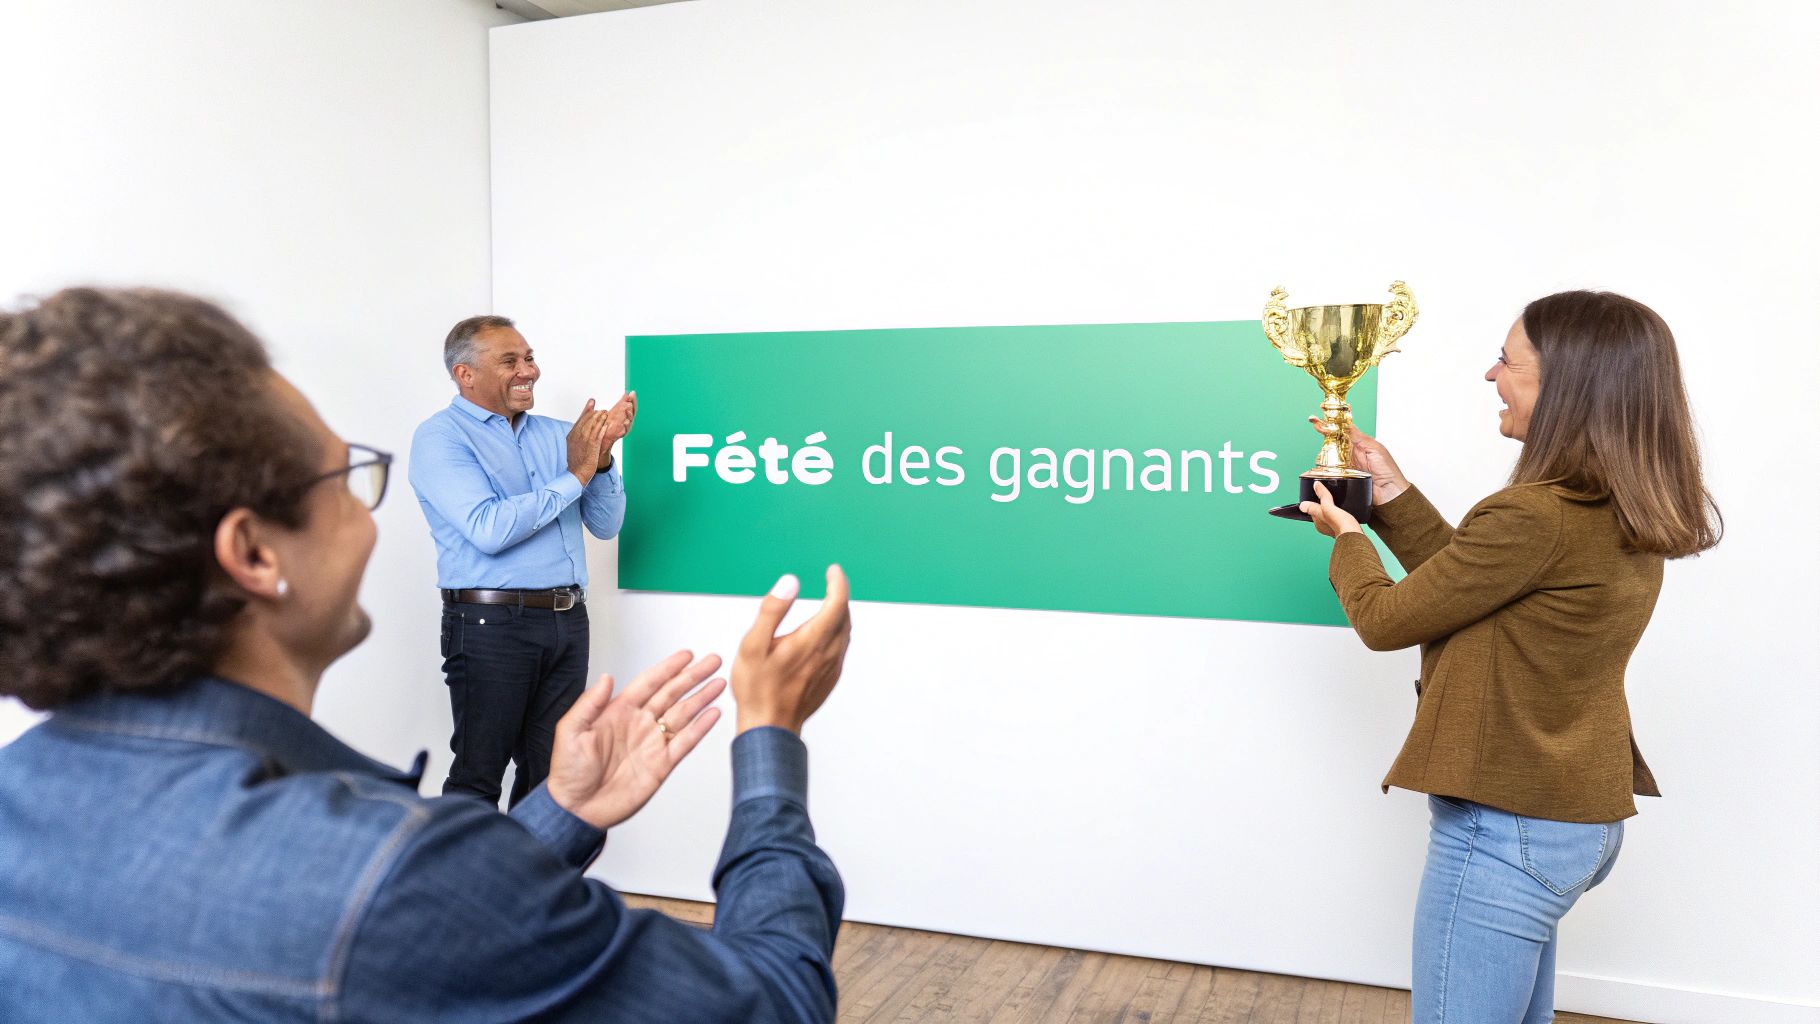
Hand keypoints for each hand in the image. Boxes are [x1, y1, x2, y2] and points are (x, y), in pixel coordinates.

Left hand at [546, 652, 726, 830]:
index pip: (649, 683)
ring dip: (701, 698)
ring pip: (683, 714)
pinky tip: (712, 714)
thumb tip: (607, 677)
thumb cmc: (569, 773)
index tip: (686, 656)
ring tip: (718, 684)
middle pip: (672, 693)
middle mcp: (639, 724)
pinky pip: (685, 742)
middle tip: (712, 662)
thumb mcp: (571, 732)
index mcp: (618, 712)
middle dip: (693, 677)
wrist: (577, 809)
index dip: (669, 668)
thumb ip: (590, 703)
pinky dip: (700, 728)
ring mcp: (652, 743)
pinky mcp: (661, 765)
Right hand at [567, 399, 611, 484]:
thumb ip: (577, 435)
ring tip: (606, 414)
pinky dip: (602, 428)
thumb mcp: (573, 445)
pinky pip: (598, 435)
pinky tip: (607, 424)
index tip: (592, 402)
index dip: (587, 410)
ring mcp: (584, 441)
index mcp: (572, 435)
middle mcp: (577, 436)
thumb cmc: (576, 460)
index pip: (580, 419)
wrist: (576, 473)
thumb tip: (580, 428)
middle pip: (587, 420)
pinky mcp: (592, 447)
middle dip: (596, 413)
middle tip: (603, 409)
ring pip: (593, 426)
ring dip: (600, 418)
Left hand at [598, 391, 635, 469]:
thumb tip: (626, 393)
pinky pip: (624, 431)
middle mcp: (627, 421)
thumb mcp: (616, 411)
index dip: (632, 399)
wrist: (602, 439)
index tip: (632, 393)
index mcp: (625, 415)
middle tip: (630, 400)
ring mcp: (624, 428)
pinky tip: (625, 422)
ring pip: (630, 421)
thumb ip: (621, 402)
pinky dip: (626, 426)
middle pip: (633, 412)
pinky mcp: (620, 434)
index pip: (631, 405)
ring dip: (630, 415)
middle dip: (633, 406)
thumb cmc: (609, 424)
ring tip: (628, 409)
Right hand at [733, 566, 852, 734]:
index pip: (838, 602)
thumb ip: (772, 610)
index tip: (833, 570)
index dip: (838, 582)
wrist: (770, 728)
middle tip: (831, 582)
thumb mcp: (753, 645)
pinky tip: (823, 635)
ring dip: (840, 614)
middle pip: (845, 616)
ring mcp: (831, 668)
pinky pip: (841, 649)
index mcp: (812, 640)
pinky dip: (837, 633)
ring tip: (829, 603)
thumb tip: (790, 581)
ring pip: (846, 633)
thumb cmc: (757, 688)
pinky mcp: (829, 680)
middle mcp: (828, 653)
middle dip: (839, 595)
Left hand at [1300, 480, 1362, 537]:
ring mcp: (1335, 528)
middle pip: (1323, 512)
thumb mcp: (1327, 507)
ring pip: (1332, 516)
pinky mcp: (1345, 529)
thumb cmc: (1340, 523)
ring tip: (1339, 500)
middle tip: (1330, 495)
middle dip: (1325, 504)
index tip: (1319, 493)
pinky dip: (1342, 514)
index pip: (1313, 509)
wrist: (1355, 535)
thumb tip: (1315, 486)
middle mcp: (1325, 527)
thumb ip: (1322, 497)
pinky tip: (1346, 509)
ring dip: (1334, 509)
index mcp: (1318, 523)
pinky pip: (1341, 519)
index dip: (1315, 501)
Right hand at [1307, 419, 1409, 504]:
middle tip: (1317, 427)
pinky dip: (1325, 469)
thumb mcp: (1375, 449)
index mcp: (1361, 444)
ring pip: (1330, 456)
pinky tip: (1321, 466)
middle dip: (1325, 436)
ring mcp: (1346, 466)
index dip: (1333, 425)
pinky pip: (1331, 472)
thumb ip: (1360, 437)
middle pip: (1334, 443)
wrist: (1390, 493)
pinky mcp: (1343, 478)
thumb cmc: (1388, 471)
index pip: (1344, 432)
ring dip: (1324, 453)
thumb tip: (1347, 424)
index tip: (1322, 420)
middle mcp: (1352, 454)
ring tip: (1320, 447)